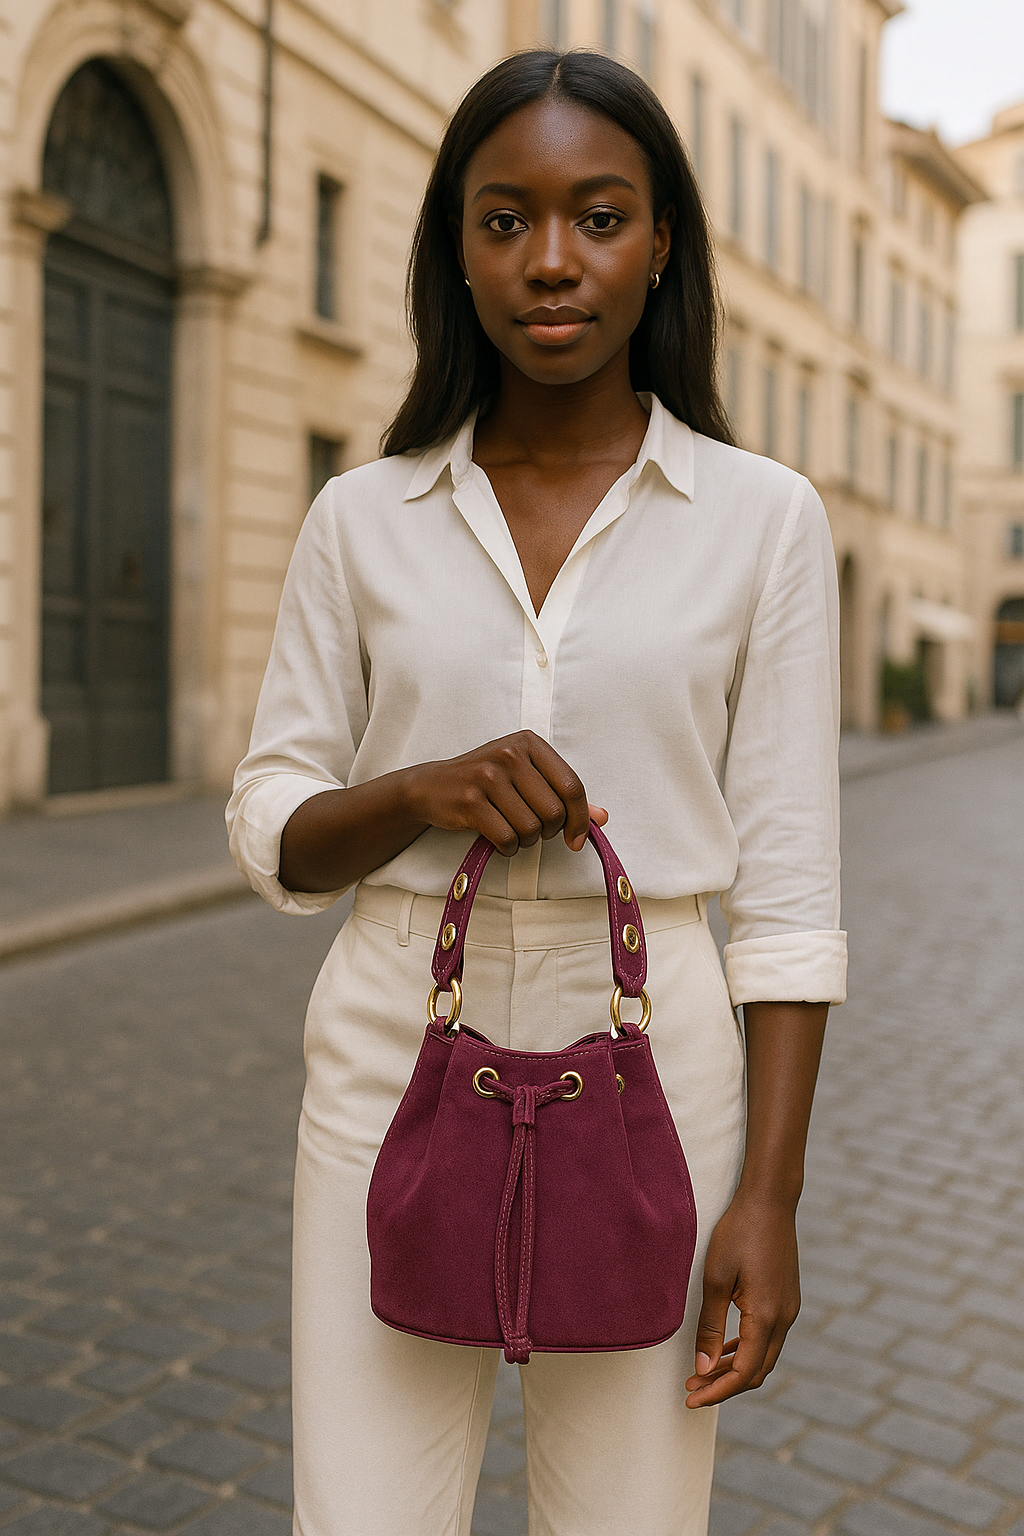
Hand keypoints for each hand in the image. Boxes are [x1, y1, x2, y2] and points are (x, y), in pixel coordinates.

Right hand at [403, 730, 606, 855]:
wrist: (431, 786)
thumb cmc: (486, 782)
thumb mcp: (526, 778)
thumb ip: (564, 796)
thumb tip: (602, 817)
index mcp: (529, 743)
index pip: (572, 786)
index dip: (580, 820)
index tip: (576, 839)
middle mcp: (510, 754)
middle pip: (554, 812)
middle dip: (547, 831)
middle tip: (531, 829)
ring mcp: (488, 776)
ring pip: (531, 828)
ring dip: (525, 841)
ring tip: (511, 830)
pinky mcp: (470, 800)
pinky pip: (507, 838)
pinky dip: (507, 848)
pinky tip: (498, 838)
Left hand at [684, 1192, 800, 1407]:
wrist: (770, 1201)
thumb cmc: (739, 1233)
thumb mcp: (716, 1278)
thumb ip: (710, 1326)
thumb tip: (704, 1368)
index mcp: (766, 1315)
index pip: (744, 1372)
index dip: (717, 1391)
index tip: (691, 1398)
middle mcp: (784, 1318)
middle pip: (757, 1371)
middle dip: (724, 1385)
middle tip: (691, 1388)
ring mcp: (789, 1309)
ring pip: (763, 1356)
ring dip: (735, 1369)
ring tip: (702, 1373)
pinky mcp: (787, 1300)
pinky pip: (767, 1338)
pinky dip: (746, 1350)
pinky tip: (724, 1349)